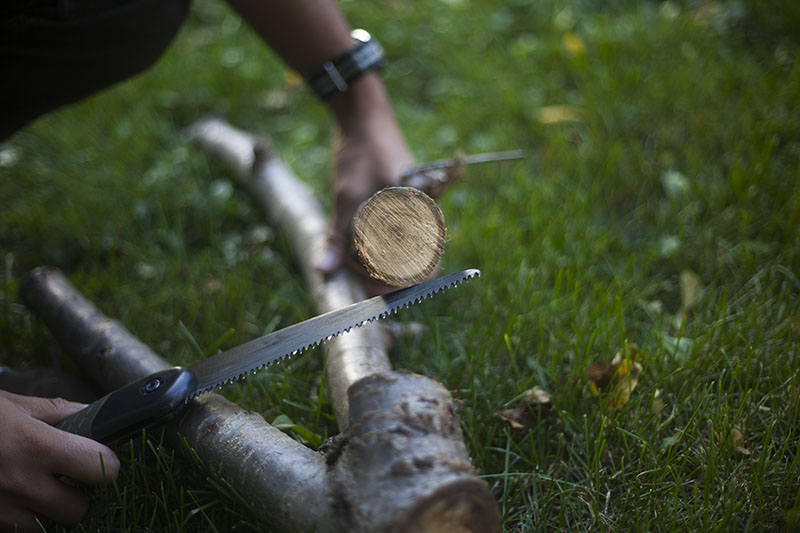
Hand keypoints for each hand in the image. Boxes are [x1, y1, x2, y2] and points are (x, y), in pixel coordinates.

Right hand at [0, 390, 119, 531]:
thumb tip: (91, 414)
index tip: (100, 457)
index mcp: (35, 447)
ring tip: (32, 486)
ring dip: (45, 511)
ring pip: (44, 527)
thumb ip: (55, 411)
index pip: (100, 469)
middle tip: (65, 476)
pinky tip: (7, 495)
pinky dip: (16, 518)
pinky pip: (13, 531)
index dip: (106, 464)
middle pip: (77, 510)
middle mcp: (19, 485)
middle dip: (77, 494)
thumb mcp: (9, 404)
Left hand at [316, 74, 414, 293]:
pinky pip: (394, 239)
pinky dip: (374, 247)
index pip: (424, 268)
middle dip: (381, 276)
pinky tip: (353, 243)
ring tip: (348, 256)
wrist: (364, 118)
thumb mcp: (346, 197)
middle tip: (351, 273)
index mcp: (421, 216)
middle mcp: (423, 218)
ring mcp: (413, 213)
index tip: (367, 290)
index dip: (396, 285)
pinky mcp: (401, 209)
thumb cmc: (361, 153)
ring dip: (375, 262)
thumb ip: (338, 237)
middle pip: (412, 267)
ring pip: (401, 255)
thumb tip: (324, 270)